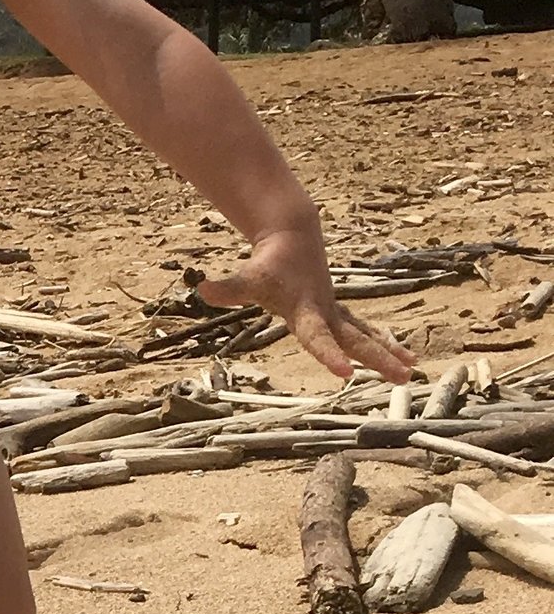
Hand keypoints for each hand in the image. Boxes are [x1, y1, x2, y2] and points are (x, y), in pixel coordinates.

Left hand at [198, 220, 414, 383]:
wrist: (292, 235)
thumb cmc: (268, 263)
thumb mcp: (247, 278)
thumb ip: (229, 288)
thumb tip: (201, 289)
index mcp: (307, 312)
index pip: (317, 339)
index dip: (329, 356)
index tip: (344, 374)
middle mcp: (326, 313)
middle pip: (355, 340)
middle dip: (378, 359)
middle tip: (402, 377)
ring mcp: (336, 312)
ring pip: (366, 334)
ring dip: (389, 351)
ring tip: (413, 369)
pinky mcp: (339, 311)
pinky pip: (365, 330)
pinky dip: (383, 342)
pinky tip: (403, 356)